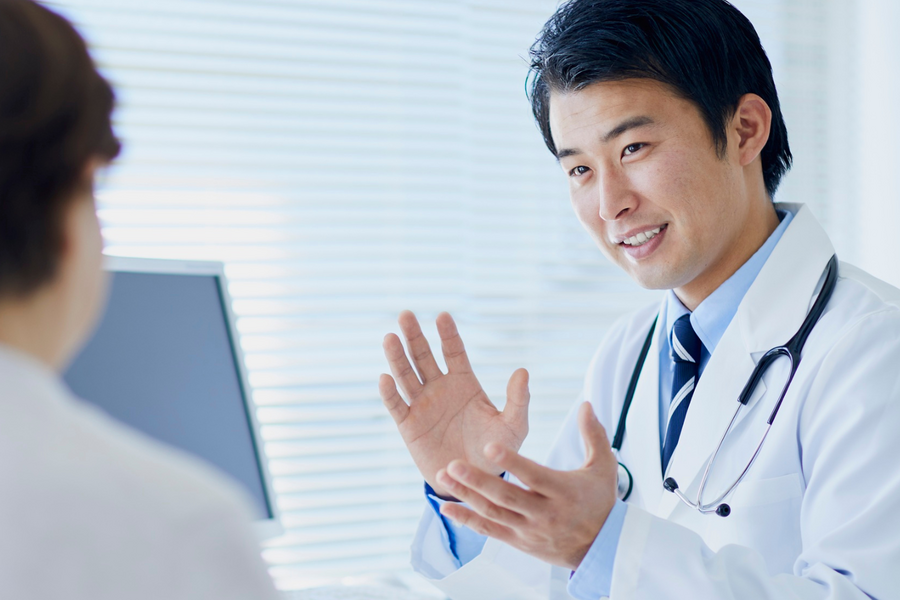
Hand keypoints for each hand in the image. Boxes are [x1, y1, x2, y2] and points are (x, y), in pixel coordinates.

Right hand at [379, 311, 529, 498]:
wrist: (475, 482)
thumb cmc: (496, 451)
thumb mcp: (513, 426)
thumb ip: (518, 400)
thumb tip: (522, 371)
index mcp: (464, 383)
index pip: (454, 352)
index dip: (448, 334)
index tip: (442, 316)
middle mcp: (440, 388)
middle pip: (424, 356)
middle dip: (415, 336)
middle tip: (406, 315)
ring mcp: (422, 405)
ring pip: (406, 376)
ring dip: (397, 357)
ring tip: (390, 337)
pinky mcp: (408, 425)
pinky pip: (396, 406)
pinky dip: (389, 393)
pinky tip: (385, 378)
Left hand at [435, 402, 617, 569]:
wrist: (602, 548)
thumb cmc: (601, 501)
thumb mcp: (604, 467)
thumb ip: (594, 434)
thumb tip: (586, 404)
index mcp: (563, 491)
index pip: (534, 475)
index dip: (512, 462)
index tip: (489, 446)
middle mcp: (544, 513)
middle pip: (507, 496)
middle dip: (478, 481)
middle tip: (453, 464)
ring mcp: (529, 530)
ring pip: (493, 513)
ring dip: (466, 495)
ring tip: (443, 477)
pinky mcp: (519, 542)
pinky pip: (489, 531)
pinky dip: (466, 520)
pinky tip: (446, 507)